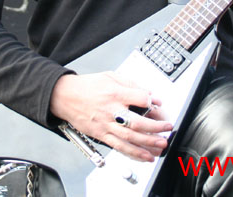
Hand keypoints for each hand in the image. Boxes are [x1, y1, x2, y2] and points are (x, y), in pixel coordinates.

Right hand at [49, 72, 172, 161]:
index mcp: (114, 93)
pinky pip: (120, 146)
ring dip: (148, 143)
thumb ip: (132, 85)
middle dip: (156, 127)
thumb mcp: (111, 77)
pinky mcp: (101, 135)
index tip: (158, 105)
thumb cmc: (87, 86)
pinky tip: (145, 156)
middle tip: (167, 128)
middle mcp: (111, 110)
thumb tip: (150, 94)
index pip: (140, 99)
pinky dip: (134, 153)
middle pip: (138, 122)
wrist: (65, 96)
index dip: (152, 102)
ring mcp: (106, 124)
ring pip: (130, 137)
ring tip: (162, 144)